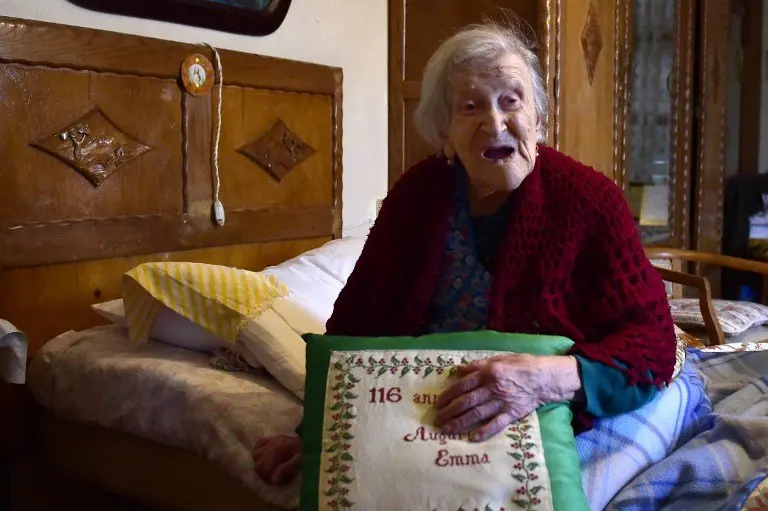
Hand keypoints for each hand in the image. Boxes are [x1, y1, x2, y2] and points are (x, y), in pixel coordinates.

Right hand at [252, 435, 301, 484]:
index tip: (277, 482)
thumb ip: (286, 469)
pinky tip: (265, 457)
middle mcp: (271, 444)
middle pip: (258, 465)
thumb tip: (274, 480)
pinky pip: (258, 444)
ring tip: (270, 468)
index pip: (265, 469)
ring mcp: (270, 440)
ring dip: (260, 464)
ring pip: (255, 455)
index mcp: (277, 449)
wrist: (309, 440)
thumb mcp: (299, 461)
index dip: (269, 479)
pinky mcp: (270, 438)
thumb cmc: (305, 452)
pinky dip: (258, 452)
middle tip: (274, 477)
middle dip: (264, 474)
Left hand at [434, 354, 580, 441]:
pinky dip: (484, 431)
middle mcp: (492, 388)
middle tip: (437, 419)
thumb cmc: (522, 364)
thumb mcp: (500, 358)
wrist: (546, 378)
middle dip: (449, 411)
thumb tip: (459, 369)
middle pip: (466, 402)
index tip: (437, 403)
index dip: (448, 395)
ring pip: (476, 414)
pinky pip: (496, 424)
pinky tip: (472, 438)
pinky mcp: (512, 414)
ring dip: (460, 423)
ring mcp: (502, 402)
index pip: (463, 385)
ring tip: (447, 430)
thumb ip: (478, 365)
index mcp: (488, 372)